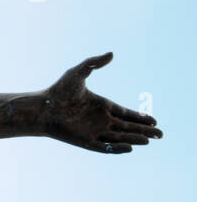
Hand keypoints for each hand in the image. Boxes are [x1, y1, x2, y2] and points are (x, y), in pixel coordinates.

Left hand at [42, 53, 161, 153]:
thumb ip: (94, 63)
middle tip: (160, 134)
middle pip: (128, 128)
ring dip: (135, 139)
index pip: (126, 114)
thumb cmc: (58, 90)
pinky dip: (117, 148)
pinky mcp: (85, 142)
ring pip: (120, 138)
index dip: (140, 118)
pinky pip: (104, 147)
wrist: (41, 107)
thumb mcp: (78, 73)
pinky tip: (130, 147)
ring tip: (150, 140)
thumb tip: (112, 53)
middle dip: (144, 131)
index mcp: (102, 106)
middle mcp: (101, 120)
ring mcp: (94, 132)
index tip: (154, 121)